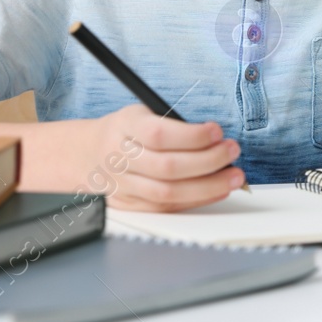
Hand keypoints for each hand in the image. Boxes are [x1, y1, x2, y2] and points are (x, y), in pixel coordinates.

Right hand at [75, 104, 244, 210]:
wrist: (87, 155)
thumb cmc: (125, 131)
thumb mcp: (142, 113)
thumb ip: (172, 124)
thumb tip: (215, 139)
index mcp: (124, 128)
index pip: (159, 135)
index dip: (192, 136)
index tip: (217, 131)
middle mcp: (120, 159)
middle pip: (167, 167)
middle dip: (208, 161)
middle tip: (232, 151)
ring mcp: (123, 186)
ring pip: (168, 193)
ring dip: (208, 186)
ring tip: (234, 176)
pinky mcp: (130, 206)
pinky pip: (166, 208)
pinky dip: (196, 200)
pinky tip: (217, 190)